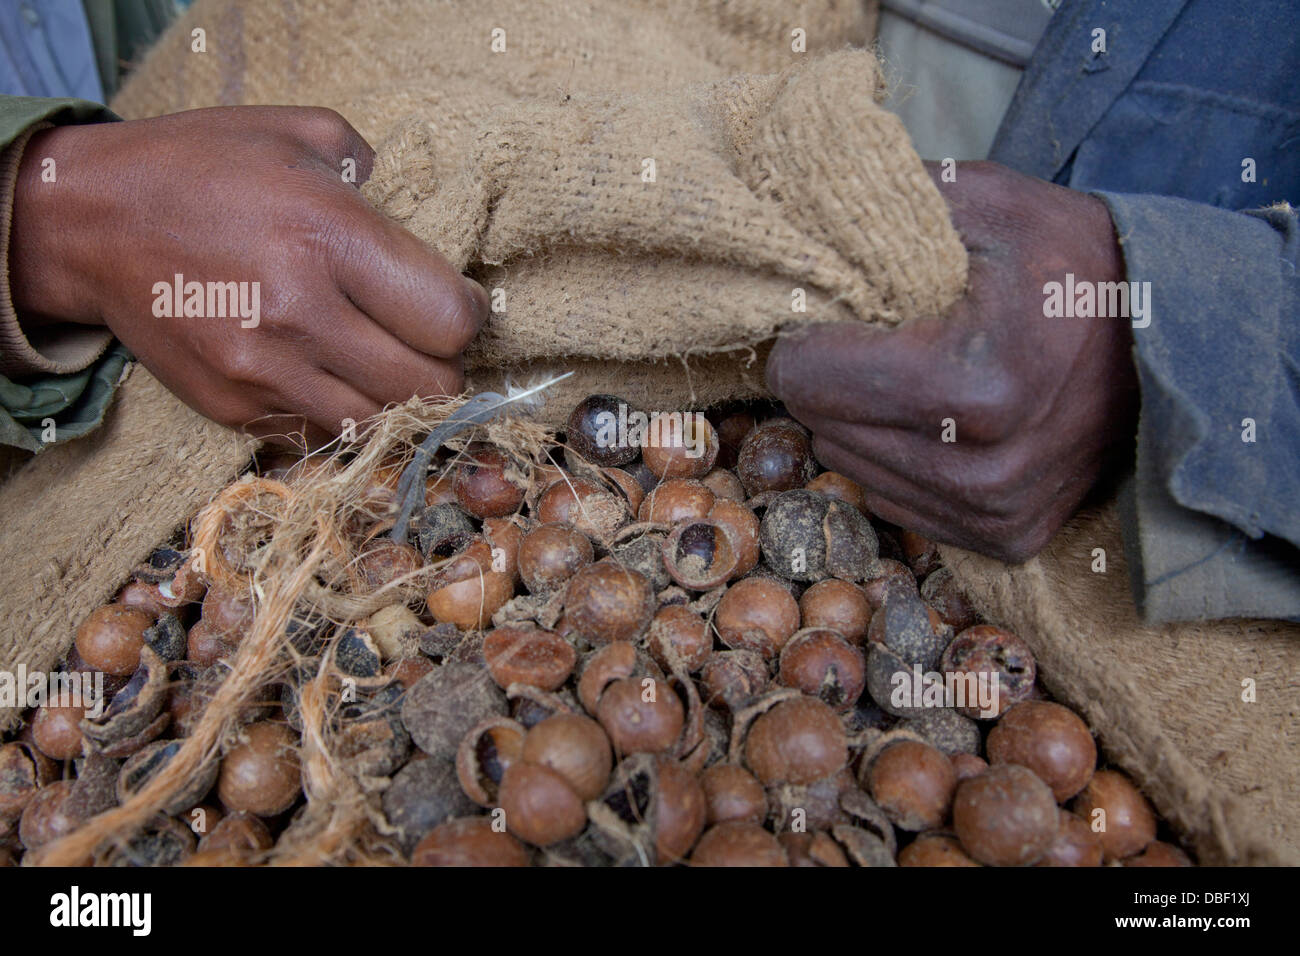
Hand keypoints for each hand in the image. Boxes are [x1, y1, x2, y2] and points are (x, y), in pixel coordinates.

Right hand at [9, 106, 485, 447]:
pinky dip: (342, 412)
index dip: (469, 316)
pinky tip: (329, 373)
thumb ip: (376, 172)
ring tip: (381, 360)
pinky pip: (324, 433)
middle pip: (430, 386)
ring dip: (396, 397)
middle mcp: (300, 312)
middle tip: (424, 340)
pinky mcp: (236, 407)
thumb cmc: (203, 168)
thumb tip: (422, 224)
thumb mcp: (299, 135)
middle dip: (442, 364)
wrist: (90, 222)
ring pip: (382, 421)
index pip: (449, 319)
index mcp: (328, 236)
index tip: (458, 304)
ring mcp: (264, 370)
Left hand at [766, 161, 1139, 562]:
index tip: (833, 304)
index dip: (805, 332)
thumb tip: (789, 219)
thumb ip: (879, 205)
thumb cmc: (1070, 261)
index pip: (806, 378)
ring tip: (914, 371)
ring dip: (861, 418)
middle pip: (821, 424)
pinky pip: (895, 501)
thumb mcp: (986, 201)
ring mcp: (995, 514)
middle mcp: (983, 472)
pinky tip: (938, 419)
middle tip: (880, 334)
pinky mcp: (1005, 539)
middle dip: (832, 374)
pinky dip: (897, 457)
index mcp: (974, 386)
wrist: (1170, 335)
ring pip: (850, 466)